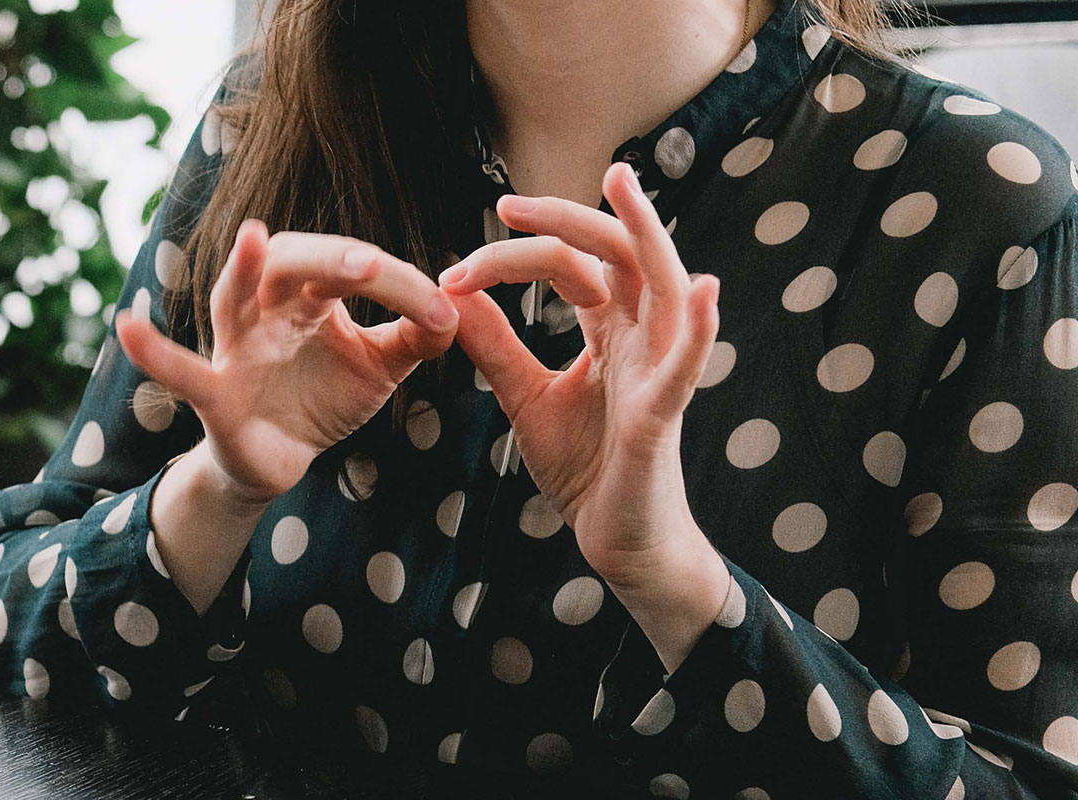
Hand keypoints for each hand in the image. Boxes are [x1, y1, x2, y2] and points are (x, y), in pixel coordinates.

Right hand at [117, 222, 456, 610]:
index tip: (444, 312)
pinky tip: (126, 330)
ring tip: (251, 240)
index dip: (398, 285)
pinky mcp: (212, 393)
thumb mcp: (380, 365)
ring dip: (243, 269)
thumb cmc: (324, 396)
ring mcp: (234, 347)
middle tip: (369, 265)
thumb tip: (460, 310)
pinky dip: (153, 352)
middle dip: (328, 258)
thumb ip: (418, 335)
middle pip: (290, 261)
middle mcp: (267, 308)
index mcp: (311, 295)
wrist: (280, 461)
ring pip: (233, 296)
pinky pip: (181, 371)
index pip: (352, 268)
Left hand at [438, 163, 730, 668]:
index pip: (570, 266)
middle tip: (507, 203)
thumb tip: (453, 293)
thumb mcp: (525, 397)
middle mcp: (641, 339)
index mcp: (610, 331)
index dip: (514, 255)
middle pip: (615, 255)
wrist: (615, 540)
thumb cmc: (585, 467)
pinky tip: (704, 290)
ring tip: (625, 188)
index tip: (454, 269)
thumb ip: (496, 347)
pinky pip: (689, 366)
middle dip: (567, 220)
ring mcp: (659, 371)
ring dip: (647, 233)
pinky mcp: (664, 415)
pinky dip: (699, 329)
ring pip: (663, 285)